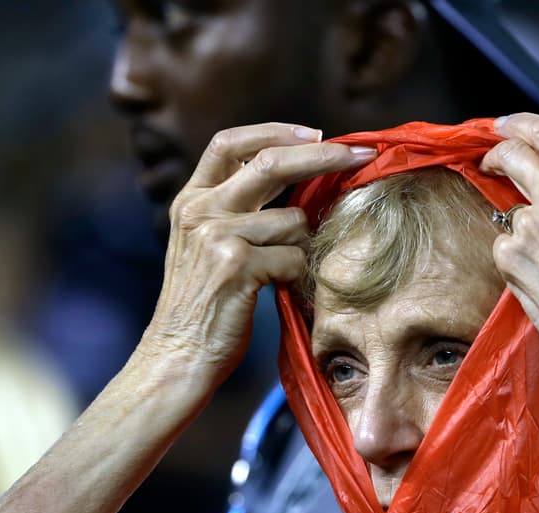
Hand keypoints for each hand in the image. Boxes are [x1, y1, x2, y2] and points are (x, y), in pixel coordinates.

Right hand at [137, 123, 374, 389]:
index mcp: (190, 200)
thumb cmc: (204, 308)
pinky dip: (299, 275)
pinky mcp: (236, 265)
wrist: (177, 356)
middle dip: (323, 155)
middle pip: (271, 162)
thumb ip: (236, 211)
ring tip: (286, 273)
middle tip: (361, 154)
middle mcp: (199, 210)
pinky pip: (294, 256)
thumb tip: (298, 182)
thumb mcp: (206, 247)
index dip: (275, 131)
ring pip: (293, 220)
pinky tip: (283, 290)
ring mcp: (216, 235)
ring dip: (304, 246)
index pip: (230, 143)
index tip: (314, 132)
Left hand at [480, 113, 538, 388]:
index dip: (521, 124)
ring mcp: (531, 225)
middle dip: (498, 153)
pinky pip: (506, 248)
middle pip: (514, 154)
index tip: (507, 126)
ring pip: (513, 211)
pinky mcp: (510, 256)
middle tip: (493, 160)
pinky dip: (517, 260)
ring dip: (523, 227)